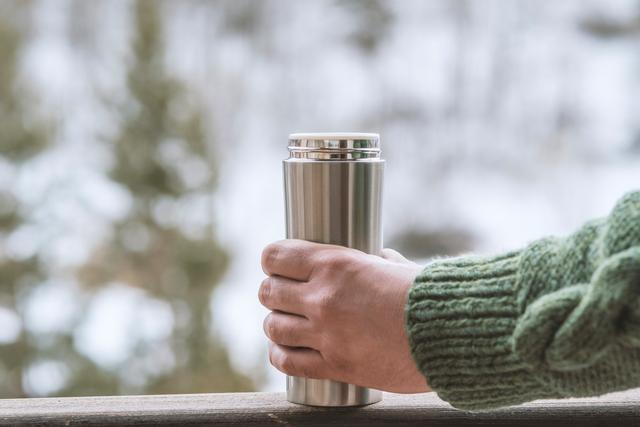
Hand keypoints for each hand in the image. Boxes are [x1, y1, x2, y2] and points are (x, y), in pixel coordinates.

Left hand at [259, 239, 428, 392]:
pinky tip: (285, 350)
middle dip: (273, 292)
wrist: (448, 334)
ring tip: (285, 323)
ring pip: (273, 327)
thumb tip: (377, 257)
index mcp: (335, 264)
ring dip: (276, 323)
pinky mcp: (335, 365)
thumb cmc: (428, 296)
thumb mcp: (398, 267)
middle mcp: (323, 297)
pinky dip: (280, 355)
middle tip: (282, 295)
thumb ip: (379, 261)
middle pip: (269, 292)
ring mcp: (326, 334)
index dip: (272, 260)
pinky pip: (288, 362)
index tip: (276, 265)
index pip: (277, 257)